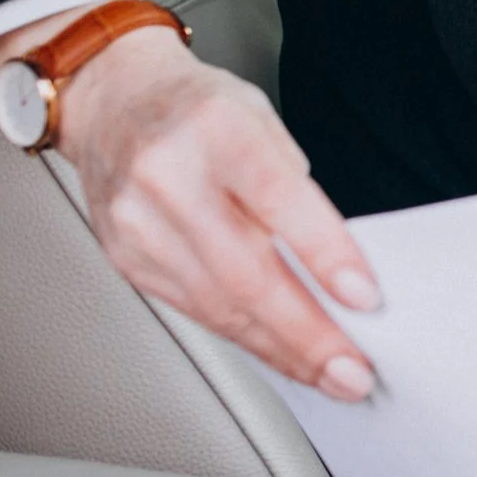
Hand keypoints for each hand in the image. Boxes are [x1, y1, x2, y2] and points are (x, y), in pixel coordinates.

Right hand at [0, 9, 380, 400]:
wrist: (112, 101)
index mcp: (217, 129)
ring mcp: (138, 223)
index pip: (278, 198)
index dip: (325, 252)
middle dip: (306, 333)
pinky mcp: (126, 258)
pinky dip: (244, 337)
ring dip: (280, 350)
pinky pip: (194, 310)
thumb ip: (296, 189)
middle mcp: (168, 177)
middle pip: (245, 271)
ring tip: (328, 375)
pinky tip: (277, 352)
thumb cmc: (198, 110)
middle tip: (353, 371)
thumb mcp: (262, 120)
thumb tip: (338, 270)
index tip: (364, 296)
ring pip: (218, 305)